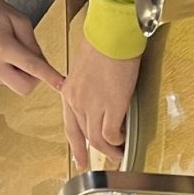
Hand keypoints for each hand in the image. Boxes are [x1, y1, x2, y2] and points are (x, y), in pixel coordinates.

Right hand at [0, 0, 66, 96]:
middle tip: (32, 58)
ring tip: (12, 51)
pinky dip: (12, 72)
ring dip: (23, 73)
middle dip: (36, 78)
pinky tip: (2, 55)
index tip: (63, 86)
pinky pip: (7, 81)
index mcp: (3, 48)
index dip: (50, 76)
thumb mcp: (20, 21)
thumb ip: (34, 45)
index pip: (32, 67)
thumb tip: (44, 66)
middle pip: (26, 87)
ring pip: (17, 85)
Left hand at [59, 37, 141, 164]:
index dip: (75, 145)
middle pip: (84, 135)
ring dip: (109, 150)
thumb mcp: (86, 67)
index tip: (79, 159)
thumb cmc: (103, 42)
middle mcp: (76, 101)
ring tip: (119, 153)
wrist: (111, 35)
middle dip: (94, 151)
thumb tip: (101, 94)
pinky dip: (117, 140)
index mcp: (69, 91)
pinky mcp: (110, 106)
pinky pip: (111, 134)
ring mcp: (92, 105)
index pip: (70, 126)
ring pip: (97, 139)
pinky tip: (124, 139)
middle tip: (104, 159)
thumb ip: (89, 85)